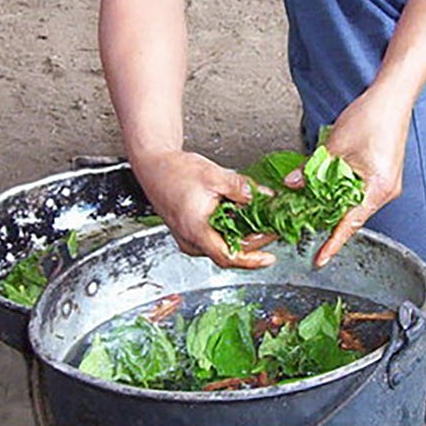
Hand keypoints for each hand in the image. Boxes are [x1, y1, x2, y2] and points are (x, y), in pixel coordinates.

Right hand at [130, 150, 275, 268]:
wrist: (153, 165)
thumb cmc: (173, 171)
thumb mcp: (214, 176)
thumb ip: (241, 188)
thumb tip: (262, 196)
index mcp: (196, 230)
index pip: (228, 257)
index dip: (251, 260)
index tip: (269, 258)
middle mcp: (190, 240)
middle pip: (228, 252)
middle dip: (253, 242)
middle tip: (272, 229)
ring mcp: (189, 239)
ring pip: (222, 246)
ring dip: (242, 236)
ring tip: (260, 222)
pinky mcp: (190, 234)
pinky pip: (214, 239)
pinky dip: (230, 231)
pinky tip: (241, 219)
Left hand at [286, 85, 410, 267]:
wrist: (392, 97)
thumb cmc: (372, 116)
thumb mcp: (335, 146)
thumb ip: (313, 169)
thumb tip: (292, 185)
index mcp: (377, 188)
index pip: (350, 224)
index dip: (333, 243)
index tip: (320, 259)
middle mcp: (385, 191)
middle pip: (352, 216)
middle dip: (328, 222)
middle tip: (303, 227)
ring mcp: (385, 184)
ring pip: (353, 203)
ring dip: (332, 205)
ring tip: (310, 205)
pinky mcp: (382, 175)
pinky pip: (358, 192)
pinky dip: (341, 193)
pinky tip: (325, 188)